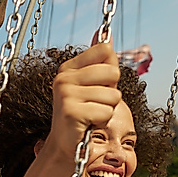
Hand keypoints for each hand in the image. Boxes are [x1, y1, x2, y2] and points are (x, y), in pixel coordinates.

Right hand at [41, 42, 121, 158]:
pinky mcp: (71, 112)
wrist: (66, 142)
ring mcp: (65, 94)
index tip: (97, 84)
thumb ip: (101, 60)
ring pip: (113, 95)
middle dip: (112, 91)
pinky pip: (106, 111)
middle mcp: (64, 78)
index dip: (110, 70)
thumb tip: (107, 34)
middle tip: (95, 103)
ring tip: (91, 114)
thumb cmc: (83, 111)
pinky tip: (89, 123)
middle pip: (113, 72)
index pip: (105, 50)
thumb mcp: (92, 82)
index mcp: (68, 67)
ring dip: (108, 109)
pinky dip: (103, 120)